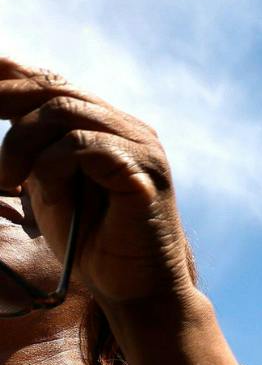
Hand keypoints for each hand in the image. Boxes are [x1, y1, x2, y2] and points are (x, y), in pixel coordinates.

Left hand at [0, 61, 193, 310]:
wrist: (136, 289)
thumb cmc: (92, 244)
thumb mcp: (50, 185)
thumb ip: (34, 148)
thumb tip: (0, 111)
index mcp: (106, 127)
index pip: (52, 81)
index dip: (9, 75)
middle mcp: (128, 127)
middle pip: (53, 88)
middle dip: (3, 98)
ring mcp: (140, 146)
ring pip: (62, 111)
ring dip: (20, 143)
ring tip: (7, 180)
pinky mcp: (143, 171)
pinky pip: (82, 146)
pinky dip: (51, 166)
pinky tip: (44, 194)